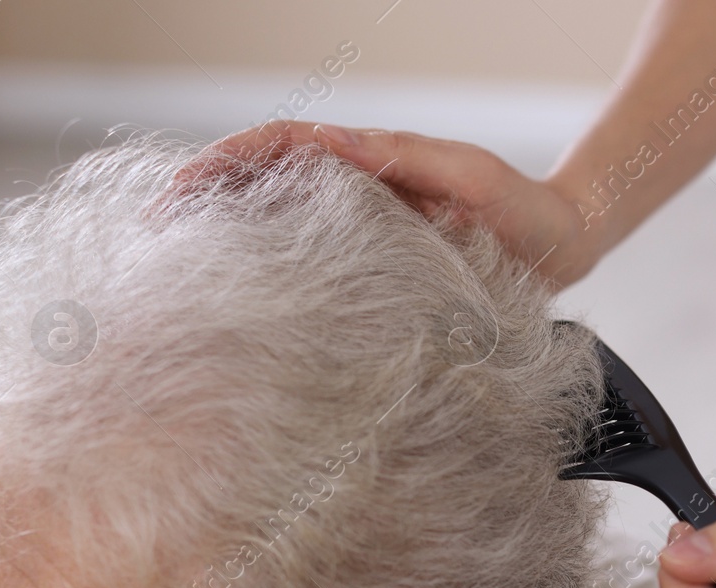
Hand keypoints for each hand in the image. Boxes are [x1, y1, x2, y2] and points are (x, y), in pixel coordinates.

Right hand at [169, 120, 601, 285]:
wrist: (564, 248)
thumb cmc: (523, 212)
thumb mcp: (469, 176)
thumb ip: (405, 159)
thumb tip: (329, 139)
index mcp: (367, 164)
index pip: (278, 149)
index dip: (223, 165)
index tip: (177, 192)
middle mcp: (356, 197)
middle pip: (263, 189)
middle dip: (205, 206)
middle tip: (152, 240)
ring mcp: (364, 237)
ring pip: (282, 234)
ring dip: (231, 248)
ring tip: (180, 281)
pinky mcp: (379, 276)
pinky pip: (317, 277)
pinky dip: (278, 288)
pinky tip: (251, 320)